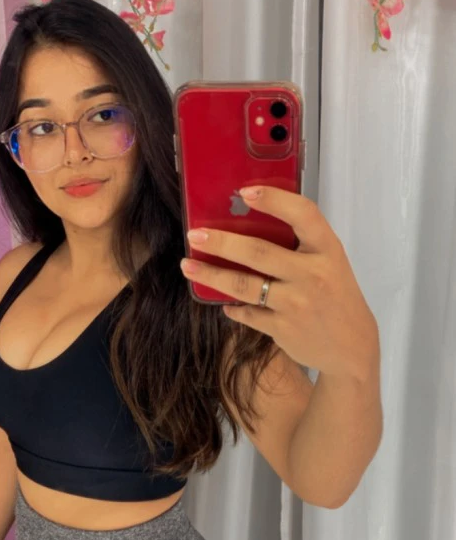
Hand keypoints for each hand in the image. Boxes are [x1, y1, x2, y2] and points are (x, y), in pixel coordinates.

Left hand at [180, 186, 378, 379]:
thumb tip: (248, 225)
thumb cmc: (336, 296)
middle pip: (259, 252)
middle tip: (195, 235)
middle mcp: (313, 274)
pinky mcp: (282, 328)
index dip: (274, 200)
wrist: (352, 346)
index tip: (244, 192)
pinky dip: (232, 306)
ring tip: (189, 266)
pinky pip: (247, 313)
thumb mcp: (330, 263)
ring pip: (244, 286)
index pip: (303, 214)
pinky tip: (223, 301)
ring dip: (212, 275)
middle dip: (222, 242)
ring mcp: (296, 304)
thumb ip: (300, 246)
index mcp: (327, 250)